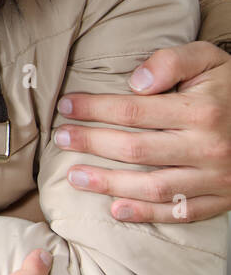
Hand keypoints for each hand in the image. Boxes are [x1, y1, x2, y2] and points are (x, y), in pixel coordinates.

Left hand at [56, 41, 230, 222]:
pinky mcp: (223, 199)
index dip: (94, 109)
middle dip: (91, 144)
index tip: (66, 106)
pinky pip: (180, 212)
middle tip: (60, 139)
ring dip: (108, 184)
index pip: (133, 111)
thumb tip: (135, 81)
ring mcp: (216, 178)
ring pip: (152, 186)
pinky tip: (116, 210)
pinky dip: (146, 214)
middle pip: (135, 149)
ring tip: (74, 177)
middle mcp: (208, 147)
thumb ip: (172, 62)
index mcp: (202, 111)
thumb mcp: (209, 60)